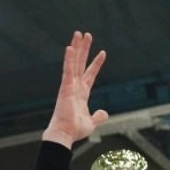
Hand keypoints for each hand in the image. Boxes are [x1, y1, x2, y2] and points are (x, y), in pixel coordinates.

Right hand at [42, 32, 108, 147]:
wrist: (65, 135)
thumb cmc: (74, 130)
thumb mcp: (91, 122)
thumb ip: (98, 116)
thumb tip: (104, 113)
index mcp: (81, 94)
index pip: (90, 74)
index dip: (96, 64)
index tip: (102, 52)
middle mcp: (75, 86)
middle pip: (80, 63)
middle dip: (84, 49)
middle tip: (86, 34)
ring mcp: (69, 86)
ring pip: (73, 62)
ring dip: (76, 48)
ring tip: (80, 34)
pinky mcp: (65, 88)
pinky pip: (67, 71)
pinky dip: (69, 59)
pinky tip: (70, 48)